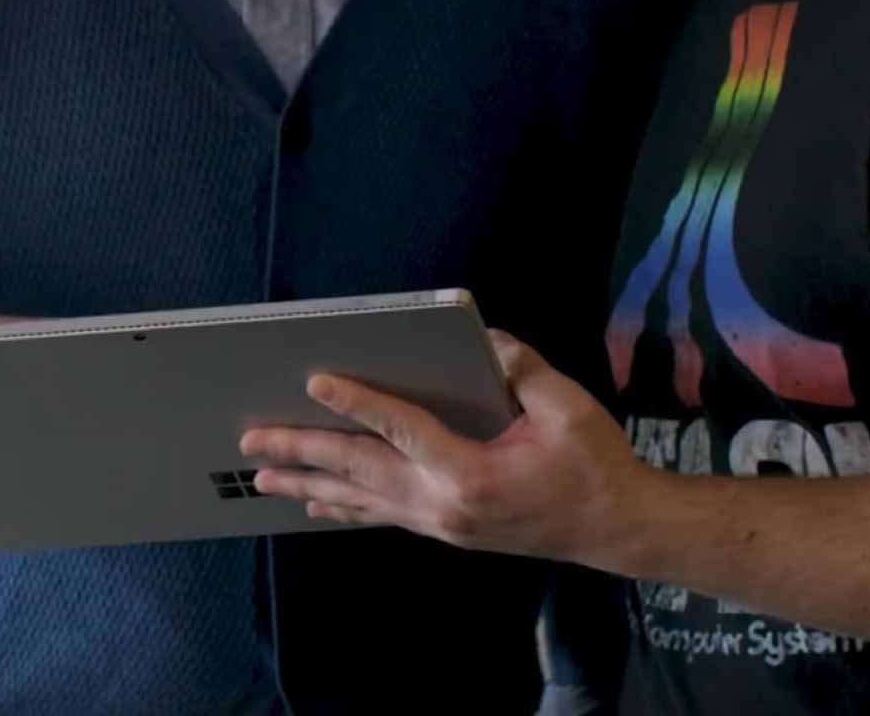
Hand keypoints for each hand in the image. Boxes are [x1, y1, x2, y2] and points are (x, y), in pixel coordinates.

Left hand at [237, 331, 648, 566]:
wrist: (617, 528)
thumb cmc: (595, 466)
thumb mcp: (568, 409)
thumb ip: (523, 371)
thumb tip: (484, 338)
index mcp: (470, 473)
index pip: (399, 430)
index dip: (356, 402)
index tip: (314, 382)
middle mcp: (443, 503)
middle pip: (359, 471)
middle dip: (302, 451)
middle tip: (252, 439)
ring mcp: (440, 523)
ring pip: (360, 500)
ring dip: (308, 484)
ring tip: (261, 475)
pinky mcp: (445, 530)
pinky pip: (381, 515)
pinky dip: (344, 507)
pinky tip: (316, 503)